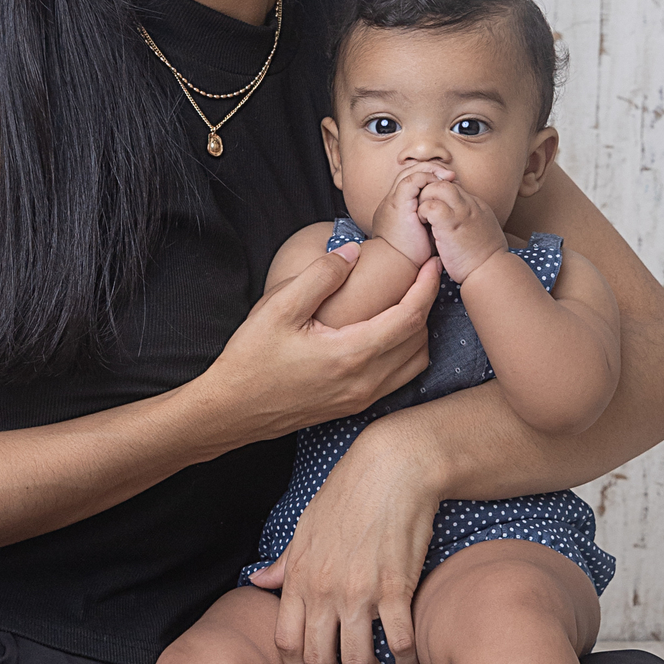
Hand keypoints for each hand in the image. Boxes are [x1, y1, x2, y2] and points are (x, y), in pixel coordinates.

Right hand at [203, 246, 440, 442]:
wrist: (231, 410)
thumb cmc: (251, 359)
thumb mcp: (279, 308)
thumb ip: (320, 276)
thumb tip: (353, 253)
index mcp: (351, 354)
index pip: (409, 317)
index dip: (426, 287)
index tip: (432, 264)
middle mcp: (365, 381)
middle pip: (420, 339)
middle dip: (427, 305)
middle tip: (422, 277)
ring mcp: (361, 398)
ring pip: (415, 363)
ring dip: (419, 331)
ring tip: (408, 302)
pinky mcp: (354, 406)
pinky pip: (398, 378)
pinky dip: (406, 352)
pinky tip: (389, 334)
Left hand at [249, 410, 442, 663]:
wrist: (391, 468)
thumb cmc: (347, 494)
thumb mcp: (305, 527)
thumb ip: (284, 563)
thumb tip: (258, 580)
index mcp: (300, 578)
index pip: (287, 643)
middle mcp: (325, 591)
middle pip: (319, 660)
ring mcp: (361, 592)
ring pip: (357, 659)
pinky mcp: (396, 588)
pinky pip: (399, 641)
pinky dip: (405, 662)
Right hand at [371, 163, 452, 264]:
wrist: (395, 267)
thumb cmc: (410, 257)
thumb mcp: (422, 236)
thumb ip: (428, 223)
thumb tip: (445, 221)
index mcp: (397, 209)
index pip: (411, 182)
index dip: (429, 177)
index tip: (449, 182)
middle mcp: (391, 202)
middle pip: (409, 172)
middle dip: (431, 170)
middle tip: (450, 176)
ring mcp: (392, 201)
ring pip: (409, 172)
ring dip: (431, 171)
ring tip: (448, 177)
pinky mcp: (397, 205)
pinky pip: (410, 181)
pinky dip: (426, 178)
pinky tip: (441, 183)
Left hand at [417, 179, 506, 285]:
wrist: (490, 272)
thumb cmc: (484, 259)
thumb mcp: (481, 232)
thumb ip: (471, 222)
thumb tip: (461, 223)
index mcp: (477, 206)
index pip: (454, 187)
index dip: (440, 195)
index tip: (433, 209)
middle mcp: (470, 205)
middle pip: (445, 182)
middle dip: (429, 191)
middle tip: (423, 210)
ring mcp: (461, 212)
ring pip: (437, 187)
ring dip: (425, 199)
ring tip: (422, 217)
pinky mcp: (450, 223)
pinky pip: (430, 205)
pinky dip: (422, 211)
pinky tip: (423, 224)